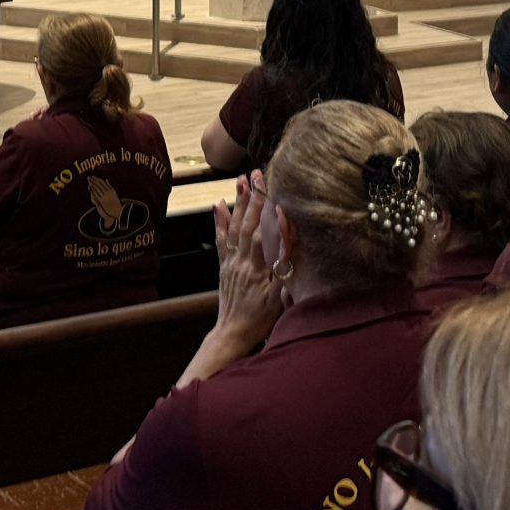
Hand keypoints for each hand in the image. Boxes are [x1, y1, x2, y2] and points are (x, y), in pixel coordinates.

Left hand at [204, 172, 285, 360]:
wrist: (232, 335)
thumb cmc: (260, 321)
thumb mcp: (279, 300)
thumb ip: (284, 272)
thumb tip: (290, 246)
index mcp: (257, 270)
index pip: (262, 233)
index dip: (267, 211)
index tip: (272, 189)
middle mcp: (241, 262)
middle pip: (247, 224)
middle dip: (252, 198)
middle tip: (255, 173)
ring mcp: (231, 264)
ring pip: (234, 228)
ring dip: (238, 203)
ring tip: (240, 180)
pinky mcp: (224, 267)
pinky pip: (221, 241)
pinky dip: (220, 222)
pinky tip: (219, 204)